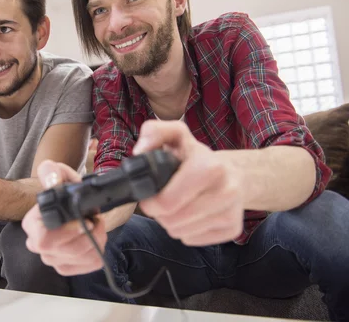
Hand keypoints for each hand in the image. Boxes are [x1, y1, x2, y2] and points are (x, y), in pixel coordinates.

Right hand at [22, 160, 107, 275]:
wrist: (72, 201)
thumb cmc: (62, 188)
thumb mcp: (56, 173)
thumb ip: (51, 172)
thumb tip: (53, 182)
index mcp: (31, 225)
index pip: (44, 240)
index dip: (67, 232)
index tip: (85, 221)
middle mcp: (37, 245)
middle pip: (67, 251)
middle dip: (88, 235)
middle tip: (95, 219)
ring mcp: (52, 259)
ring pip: (80, 258)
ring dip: (97, 240)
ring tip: (96, 224)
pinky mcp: (67, 267)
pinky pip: (89, 265)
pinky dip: (99, 250)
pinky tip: (96, 237)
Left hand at [133, 120, 243, 245]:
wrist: (234, 173)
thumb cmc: (196, 156)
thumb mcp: (175, 136)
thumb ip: (153, 133)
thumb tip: (139, 152)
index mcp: (210, 167)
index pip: (168, 202)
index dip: (151, 202)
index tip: (150, 196)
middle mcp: (226, 191)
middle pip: (172, 221)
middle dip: (160, 213)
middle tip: (162, 200)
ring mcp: (232, 212)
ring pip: (181, 233)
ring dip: (172, 222)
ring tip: (177, 205)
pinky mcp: (233, 229)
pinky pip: (193, 240)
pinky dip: (186, 230)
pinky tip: (191, 214)